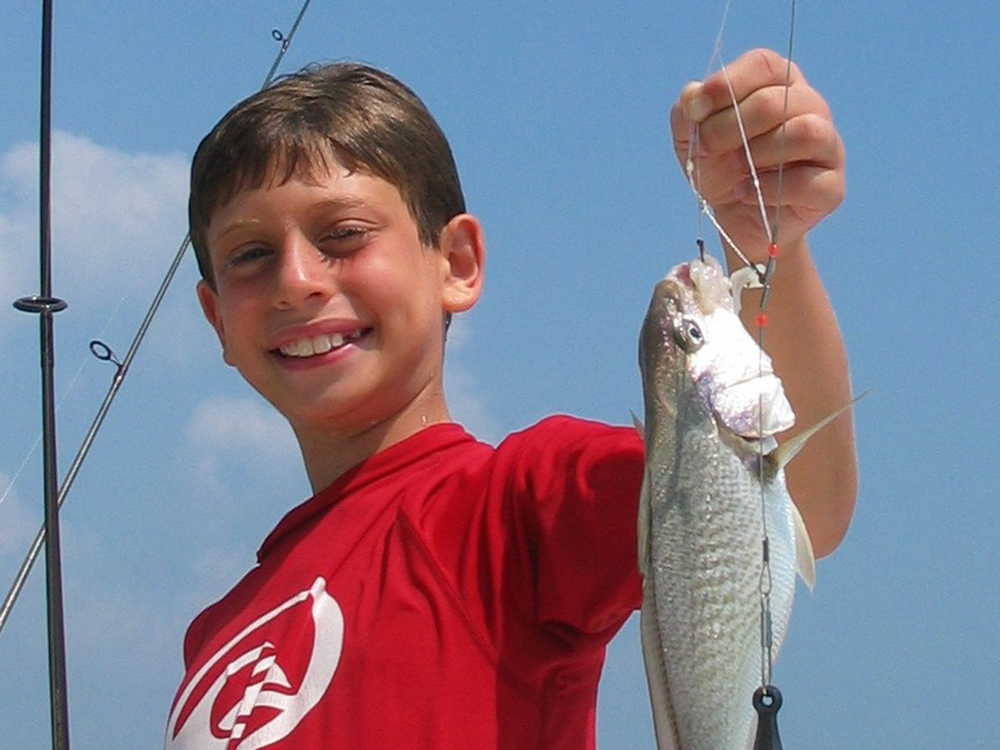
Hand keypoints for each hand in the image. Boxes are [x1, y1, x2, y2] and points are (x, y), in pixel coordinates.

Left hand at [670, 48, 844, 262]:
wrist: (735, 216)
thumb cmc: (720, 165)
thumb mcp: (692, 137)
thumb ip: (687, 112)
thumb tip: (693, 96)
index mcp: (779, 82)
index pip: (763, 64)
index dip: (727, 84)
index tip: (697, 111)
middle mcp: (810, 106)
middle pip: (775, 101)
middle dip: (729, 127)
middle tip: (707, 148)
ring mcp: (828, 145)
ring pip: (805, 133)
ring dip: (758, 152)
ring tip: (736, 167)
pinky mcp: (831, 187)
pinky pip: (808, 181)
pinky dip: (767, 189)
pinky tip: (745, 193)